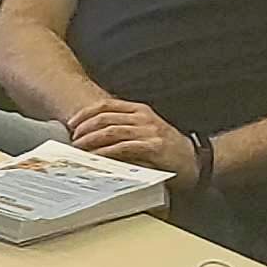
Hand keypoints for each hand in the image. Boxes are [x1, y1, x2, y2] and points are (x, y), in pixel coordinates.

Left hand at [66, 98, 187, 177]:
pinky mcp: (153, 147)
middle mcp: (143, 117)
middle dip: (84, 128)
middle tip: (72, 139)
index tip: (71, 123)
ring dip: (92, 140)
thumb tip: (94, 135)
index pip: (106, 105)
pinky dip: (107, 152)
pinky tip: (97, 157)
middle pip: (105, 117)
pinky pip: (124, 147)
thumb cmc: (167, 149)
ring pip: (111, 131)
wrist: (195, 161)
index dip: (85, 114)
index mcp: (139, 110)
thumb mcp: (145, 131)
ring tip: (79, 148)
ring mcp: (149, 131)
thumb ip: (124, 129)